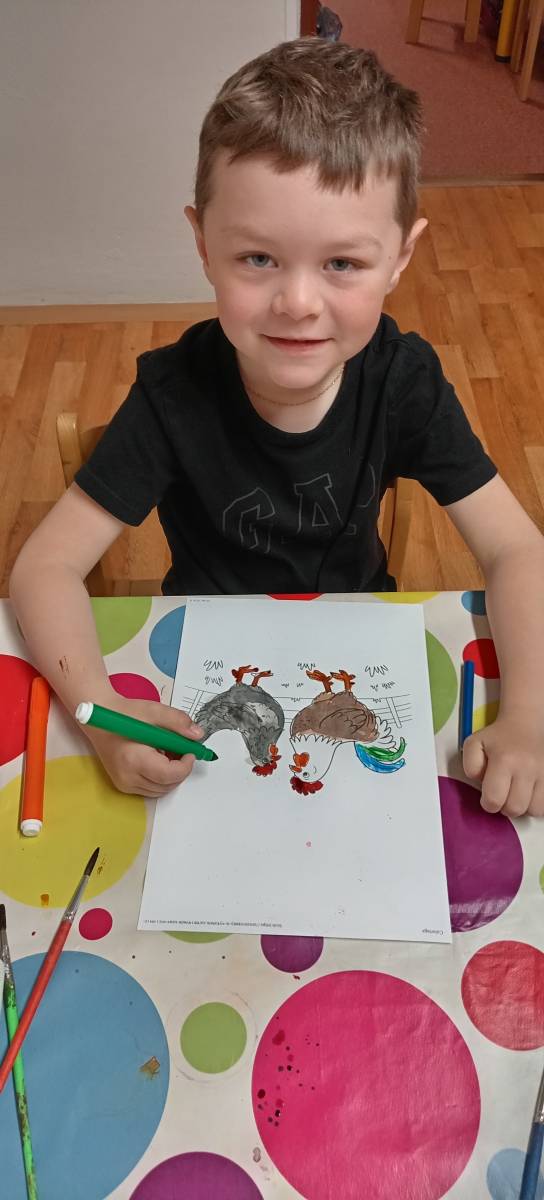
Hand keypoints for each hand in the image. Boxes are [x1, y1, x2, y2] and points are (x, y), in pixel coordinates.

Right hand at [81, 694, 203, 796]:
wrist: (100, 719)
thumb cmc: (125, 714)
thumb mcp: (154, 711)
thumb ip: (178, 722)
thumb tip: (197, 736)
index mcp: (134, 759)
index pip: (169, 774)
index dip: (185, 765)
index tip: (190, 751)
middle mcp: (127, 777)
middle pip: (167, 785)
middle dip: (180, 770)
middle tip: (181, 749)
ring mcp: (124, 783)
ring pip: (160, 790)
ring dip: (171, 775)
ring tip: (167, 753)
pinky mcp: (123, 785)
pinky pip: (150, 789)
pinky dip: (160, 778)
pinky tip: (157, 759)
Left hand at [463, 713, 543, 817]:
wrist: (524, 724)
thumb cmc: (498, 737)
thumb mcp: (474, 744)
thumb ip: (471, 766)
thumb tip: (480, 783)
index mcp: (504, 760)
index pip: (494, 799)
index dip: (488, 803)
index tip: (489, 796)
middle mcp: (526, 767)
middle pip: (514, 808)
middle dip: (505, 807)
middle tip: (503, 795)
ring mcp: (543, 773)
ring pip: (534, 810)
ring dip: (523, 807)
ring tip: (517, 793)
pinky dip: (537, 804)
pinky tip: (529, 793)